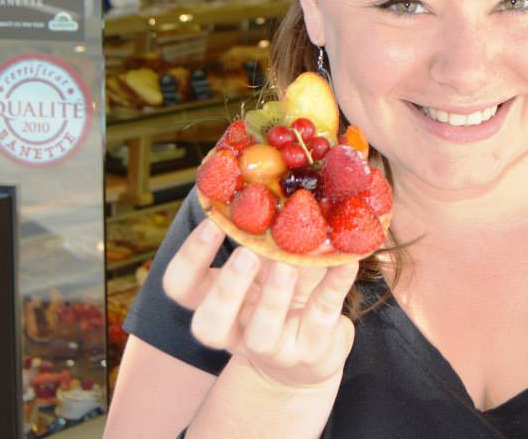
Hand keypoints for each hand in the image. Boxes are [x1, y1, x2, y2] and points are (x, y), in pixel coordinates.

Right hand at [162, 218, 359, 388]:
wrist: (311, 354)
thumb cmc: (283, 293)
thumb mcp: (266, 262)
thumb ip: (262, 232)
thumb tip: (269, 174)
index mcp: (214, 301)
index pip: (180, 286)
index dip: (190, 258)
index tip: (213, 221)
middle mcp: (235, 330)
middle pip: (208, 324)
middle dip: (226, 288)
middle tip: (247, 253)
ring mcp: (272, 347)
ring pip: (259, 335)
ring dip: (273, 297)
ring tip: (287, 265)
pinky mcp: (310, 349)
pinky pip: (320, 317)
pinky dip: (334, 287)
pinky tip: (347, 262)